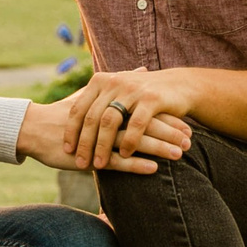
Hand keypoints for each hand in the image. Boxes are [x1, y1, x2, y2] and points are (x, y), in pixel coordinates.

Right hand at [16, 97, 189, 173]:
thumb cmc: (67, 113)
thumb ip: (121, 83)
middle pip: (143, 123)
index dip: (167, 117)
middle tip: (191, 141)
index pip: (144, 109)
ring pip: (133, 141)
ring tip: (180, 155)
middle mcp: (106, 117)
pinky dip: (135, 165)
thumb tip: (144, 68)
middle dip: (169, 132)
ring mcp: (97, 136)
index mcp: (110, 103)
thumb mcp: (94, 94)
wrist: (34, 129)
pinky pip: (115, 161)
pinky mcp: (88, 154)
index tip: (188, 125)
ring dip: (158, 148)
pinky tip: (153, 169)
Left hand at [61, 68, 199, 168]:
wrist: (180, 85)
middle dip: (84, 143)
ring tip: (99, 165)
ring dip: (103, 146)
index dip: (71, 130)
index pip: (79, 108)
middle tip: (79, 162)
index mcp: (101, 81)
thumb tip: (67, 119)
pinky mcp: (152, 99)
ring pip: (111, 122)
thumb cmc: (143, 94)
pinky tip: (125, 156)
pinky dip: (129, 142)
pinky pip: (136, 124)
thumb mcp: (116, 92)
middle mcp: (114, 82)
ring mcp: (133, 90)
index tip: (67, 149)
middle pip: (92, 117)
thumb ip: (96, 102)